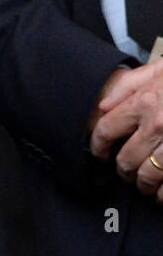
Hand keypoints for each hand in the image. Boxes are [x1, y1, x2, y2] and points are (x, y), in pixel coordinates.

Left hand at [89, 59, 162, 199]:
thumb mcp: (160, 69)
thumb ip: (129, 85)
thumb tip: (104, 105)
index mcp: (144, 103)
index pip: (107, 130)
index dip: (98, 145)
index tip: (99, 154)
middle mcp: (158, 126)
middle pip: (126, 159)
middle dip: (123, 170)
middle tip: (126, 173)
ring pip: (148, 176)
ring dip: (143, 185)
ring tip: (145, 186)